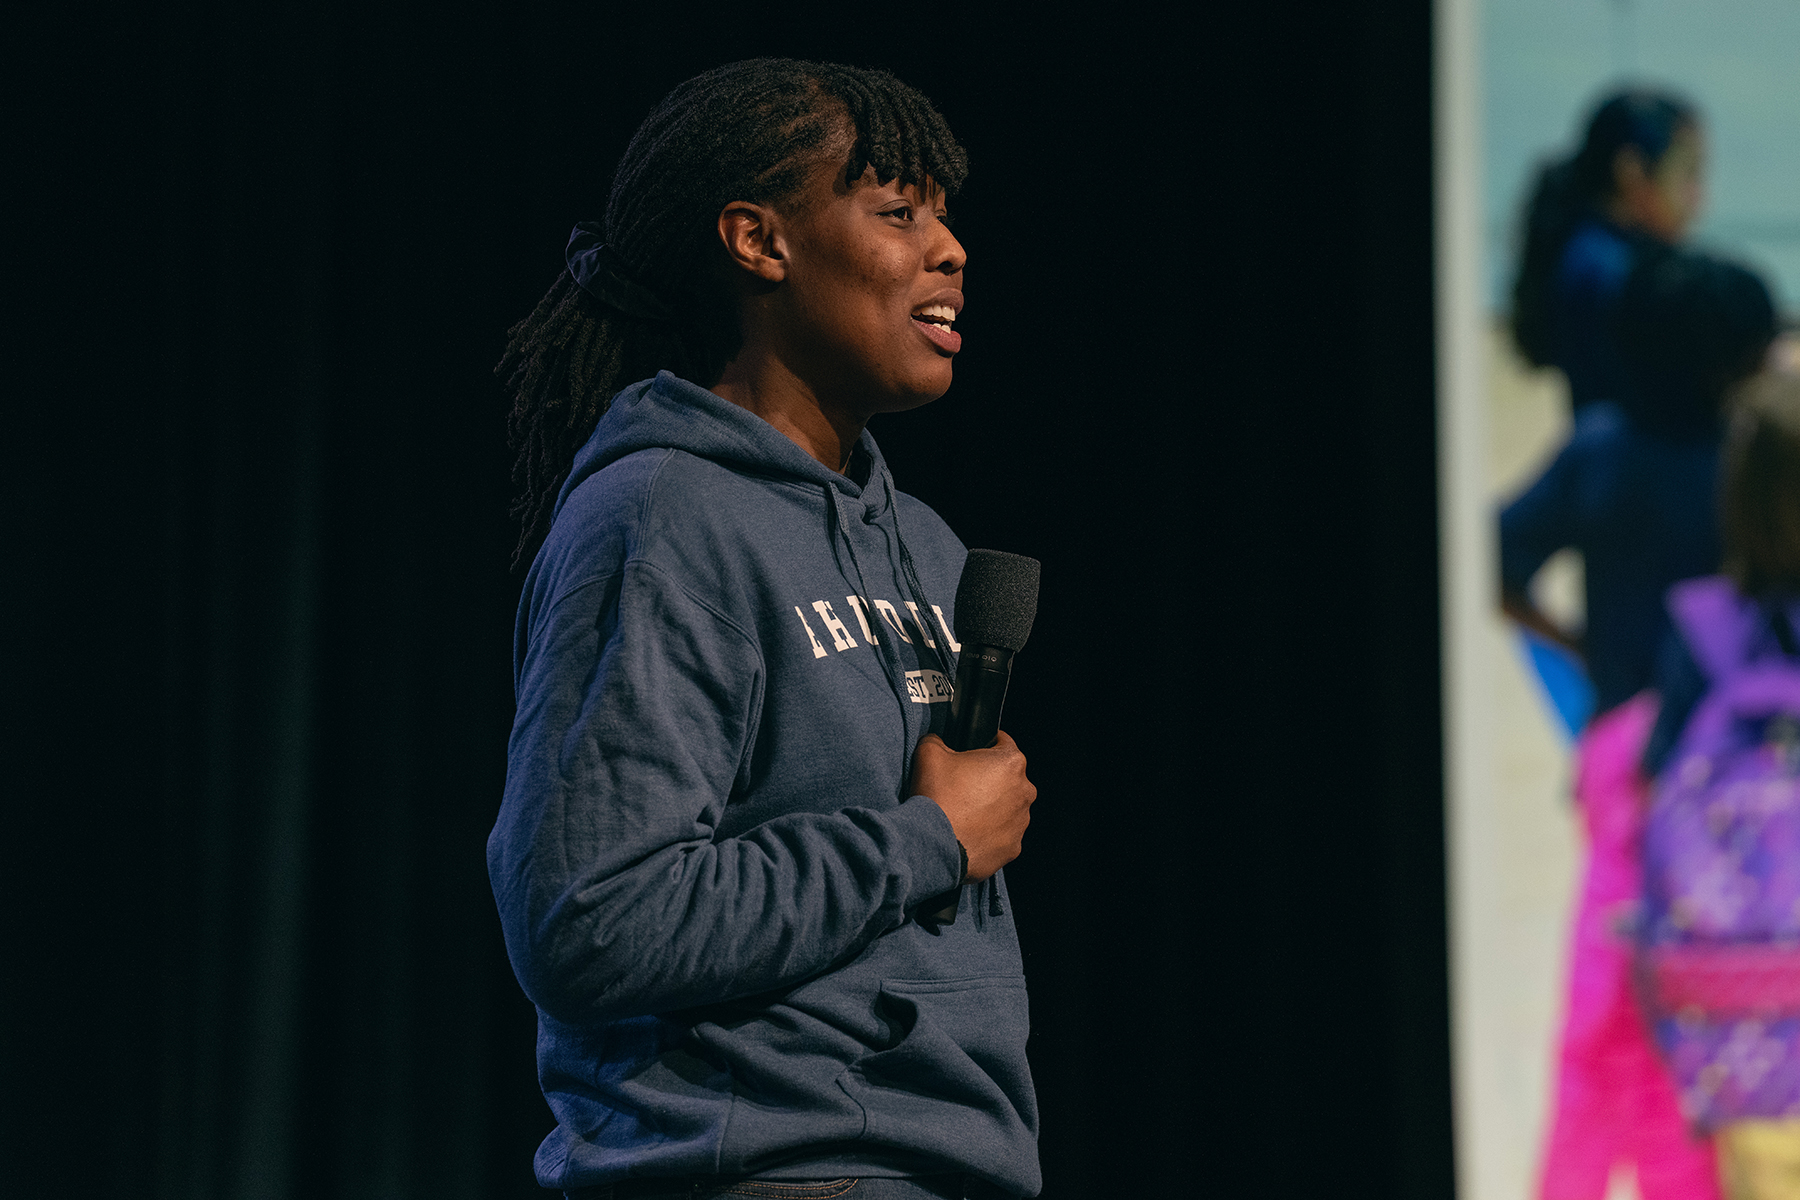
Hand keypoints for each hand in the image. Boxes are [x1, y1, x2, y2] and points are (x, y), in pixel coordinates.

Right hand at [909, 731, 1036, 880]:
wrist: (934, 846)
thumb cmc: (938, 798)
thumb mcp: (929, 753)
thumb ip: (937, 739)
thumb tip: (937, 741)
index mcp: (1011, 762)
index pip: (1002, 743)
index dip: (983, 746)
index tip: (969, 756)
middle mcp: (1024, 791)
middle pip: (1006, 777)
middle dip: (987, 780)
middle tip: (960, 787)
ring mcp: (1021, 822)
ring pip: (1007, 807)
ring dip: (990, 807)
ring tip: (962, 813)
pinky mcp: (1013, 847)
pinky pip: (1002, 834)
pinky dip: (988, 833)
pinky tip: (967, 832)